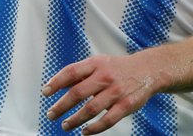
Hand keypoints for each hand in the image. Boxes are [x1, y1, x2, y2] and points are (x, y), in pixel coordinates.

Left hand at [42, 51, 165, 133]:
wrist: (147, 70)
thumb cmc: (117, 68)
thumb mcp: (99, 62)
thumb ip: (80, 73)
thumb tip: (57, 84)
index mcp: (96, 64)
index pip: (71, 72)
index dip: (56, 82)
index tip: (45, 92)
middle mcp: (105, 77)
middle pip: (78, 93)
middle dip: (61, 106)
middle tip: (51, 114)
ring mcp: (116, 92)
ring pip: (91, 109)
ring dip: (75, 119)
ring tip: (65, 125)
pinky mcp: (126, 105)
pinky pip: (108, 120)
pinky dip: (94, 128)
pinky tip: (84, 132)